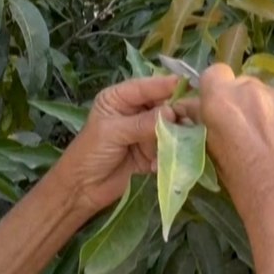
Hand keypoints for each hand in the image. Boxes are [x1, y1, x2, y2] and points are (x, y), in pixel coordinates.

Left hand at [51, 75, 179, 217]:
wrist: (83, 189)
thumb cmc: (89, 154)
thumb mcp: (113, 133)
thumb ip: (142, 123)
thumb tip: (171, 112)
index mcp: (118, 98)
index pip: (145, 87)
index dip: (165, 85)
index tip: (187, 84)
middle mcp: (133, 111)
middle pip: (162, 105)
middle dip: (175, 112)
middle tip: (190, 118)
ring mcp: (144, 132)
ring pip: (169, 127)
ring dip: (175, 135)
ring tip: (181, 141)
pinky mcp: (151, 152)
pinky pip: (167, 148)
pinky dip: (167, 154)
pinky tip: (157, 164)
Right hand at [174, 65, 273, 223]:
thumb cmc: (247, 191)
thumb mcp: (216, 157)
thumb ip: (208, 128)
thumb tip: (198, 115)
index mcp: (222, 101)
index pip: (213, 74)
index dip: (215, 91)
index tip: (217, 112)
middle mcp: (253, 91)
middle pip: (243, 85)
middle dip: (242, 103)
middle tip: (246, 133)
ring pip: (270, 97)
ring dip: (267, 113)